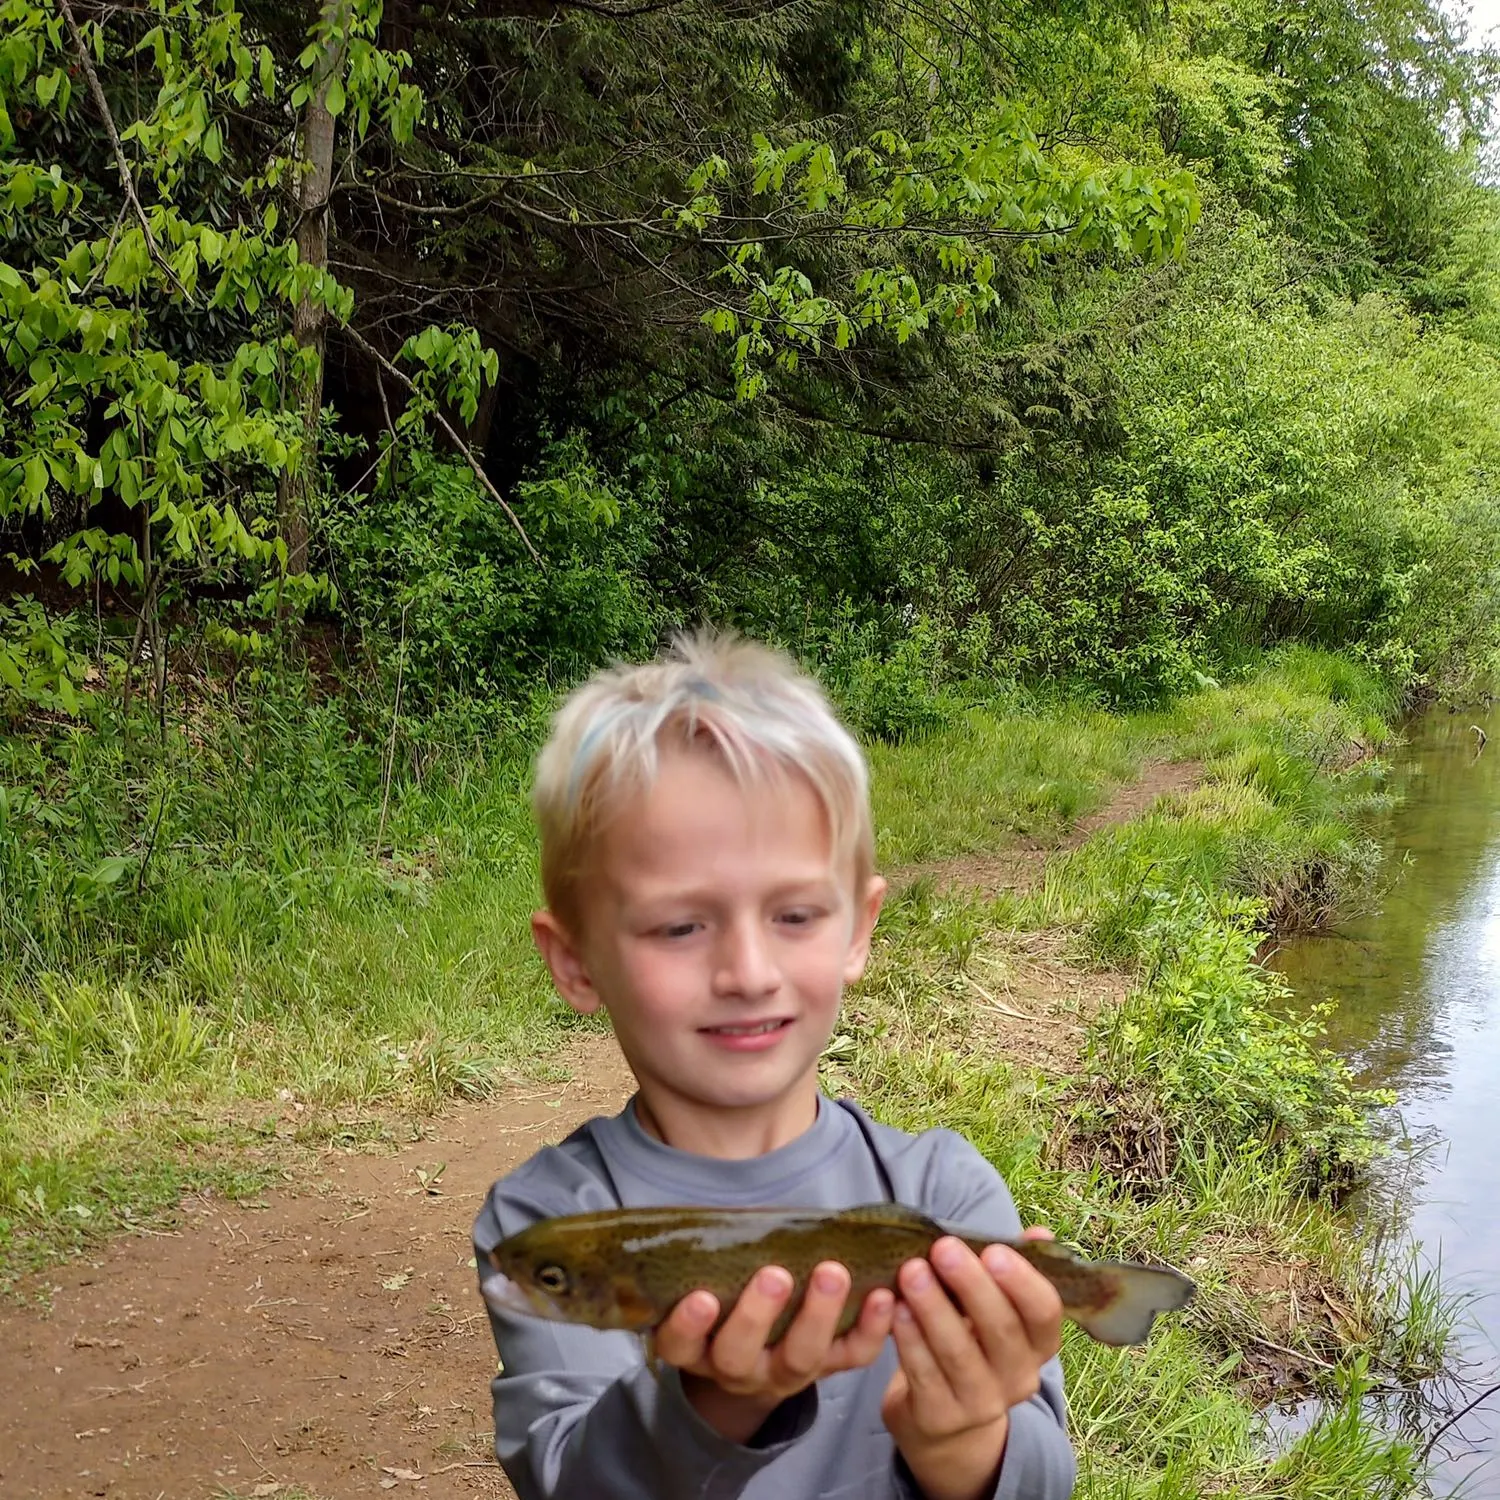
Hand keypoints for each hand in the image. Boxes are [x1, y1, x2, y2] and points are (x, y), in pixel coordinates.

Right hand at [654, 1262, 894, 1443]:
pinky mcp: (830, 1367)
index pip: (680, 1346)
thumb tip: (714, 1198)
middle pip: (739, 1356)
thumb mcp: (712, 1272)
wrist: (768, 1340)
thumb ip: (712, 1248)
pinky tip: (883, 1295)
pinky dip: (872, 1328)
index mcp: (699, 1346)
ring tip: (831, 1272)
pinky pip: (852, 1356)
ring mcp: (785, 1372)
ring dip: (818, 1315)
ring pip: (799, 1358)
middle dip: (757, 1317)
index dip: (688, 1327)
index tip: (700, 1298)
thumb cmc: (733, 1285)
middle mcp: (738, 1367)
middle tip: (775, 1276)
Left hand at [882, 1229, 1061, 1499]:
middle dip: (971, 1285)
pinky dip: (909, 1340)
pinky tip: (895, 1310)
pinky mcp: (941, 1417)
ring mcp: (981, 1403)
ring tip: (911, 1272)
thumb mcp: (996, 1310)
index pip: (1045, 1312)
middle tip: (942, 1248)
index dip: (1022, 1282)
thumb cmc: (973, 1342)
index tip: (992, 1250)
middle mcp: (1018, 1377)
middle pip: (1001, 1330)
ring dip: (933, 1308)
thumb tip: (1040, 1233)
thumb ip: (1014, 1271)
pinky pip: (924, 1375)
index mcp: (1038, 1344)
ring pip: (958, 1352)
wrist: (945, 1418)